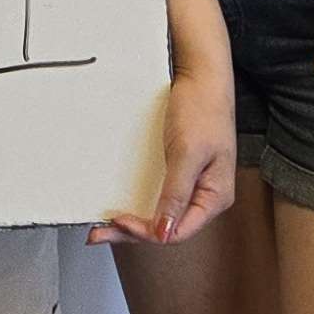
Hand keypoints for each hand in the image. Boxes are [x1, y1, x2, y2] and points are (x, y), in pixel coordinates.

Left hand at [92, 55, 236, 244]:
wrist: (201, 80)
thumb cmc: (203, 110)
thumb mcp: (187, 153)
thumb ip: (177, 193)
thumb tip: (164, 232)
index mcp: (214, 197)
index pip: (178, 232)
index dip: (148, 232)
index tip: (120, 220)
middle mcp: (204, 197)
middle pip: (165, 228)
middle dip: (131, 232)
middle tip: (99, 232)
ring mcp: (190, 186)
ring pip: (160, 216)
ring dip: (132, 223)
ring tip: (103, 227)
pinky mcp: (178, 174)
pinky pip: (157, 198)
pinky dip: (139, 206)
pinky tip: (123, 208)